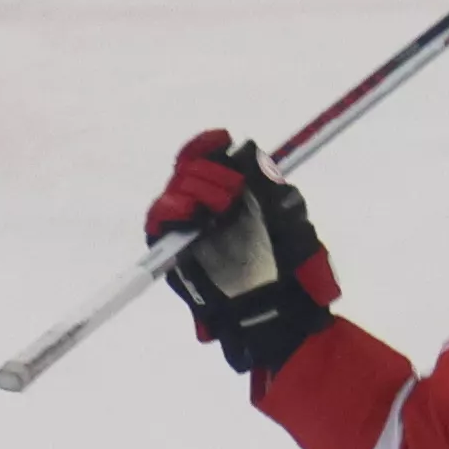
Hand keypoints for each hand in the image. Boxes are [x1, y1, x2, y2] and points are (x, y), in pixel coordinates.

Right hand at [144, 131, 333, 386]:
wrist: (278, 307)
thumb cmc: (290, 267)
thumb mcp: (290, 217)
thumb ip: (270, 185)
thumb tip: (247, 152)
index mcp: (235, 194)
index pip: (208, 157)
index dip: (209, 146)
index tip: (222, 141)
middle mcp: (208, 206)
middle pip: (190, 168)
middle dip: (211, 172)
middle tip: (234, 194)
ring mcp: (189, 227)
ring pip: (175, 190)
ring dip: (197, 190)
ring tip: (222, 208)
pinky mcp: (173, 250)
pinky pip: (158, 221)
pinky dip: (171, 211)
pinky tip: (191, 215)